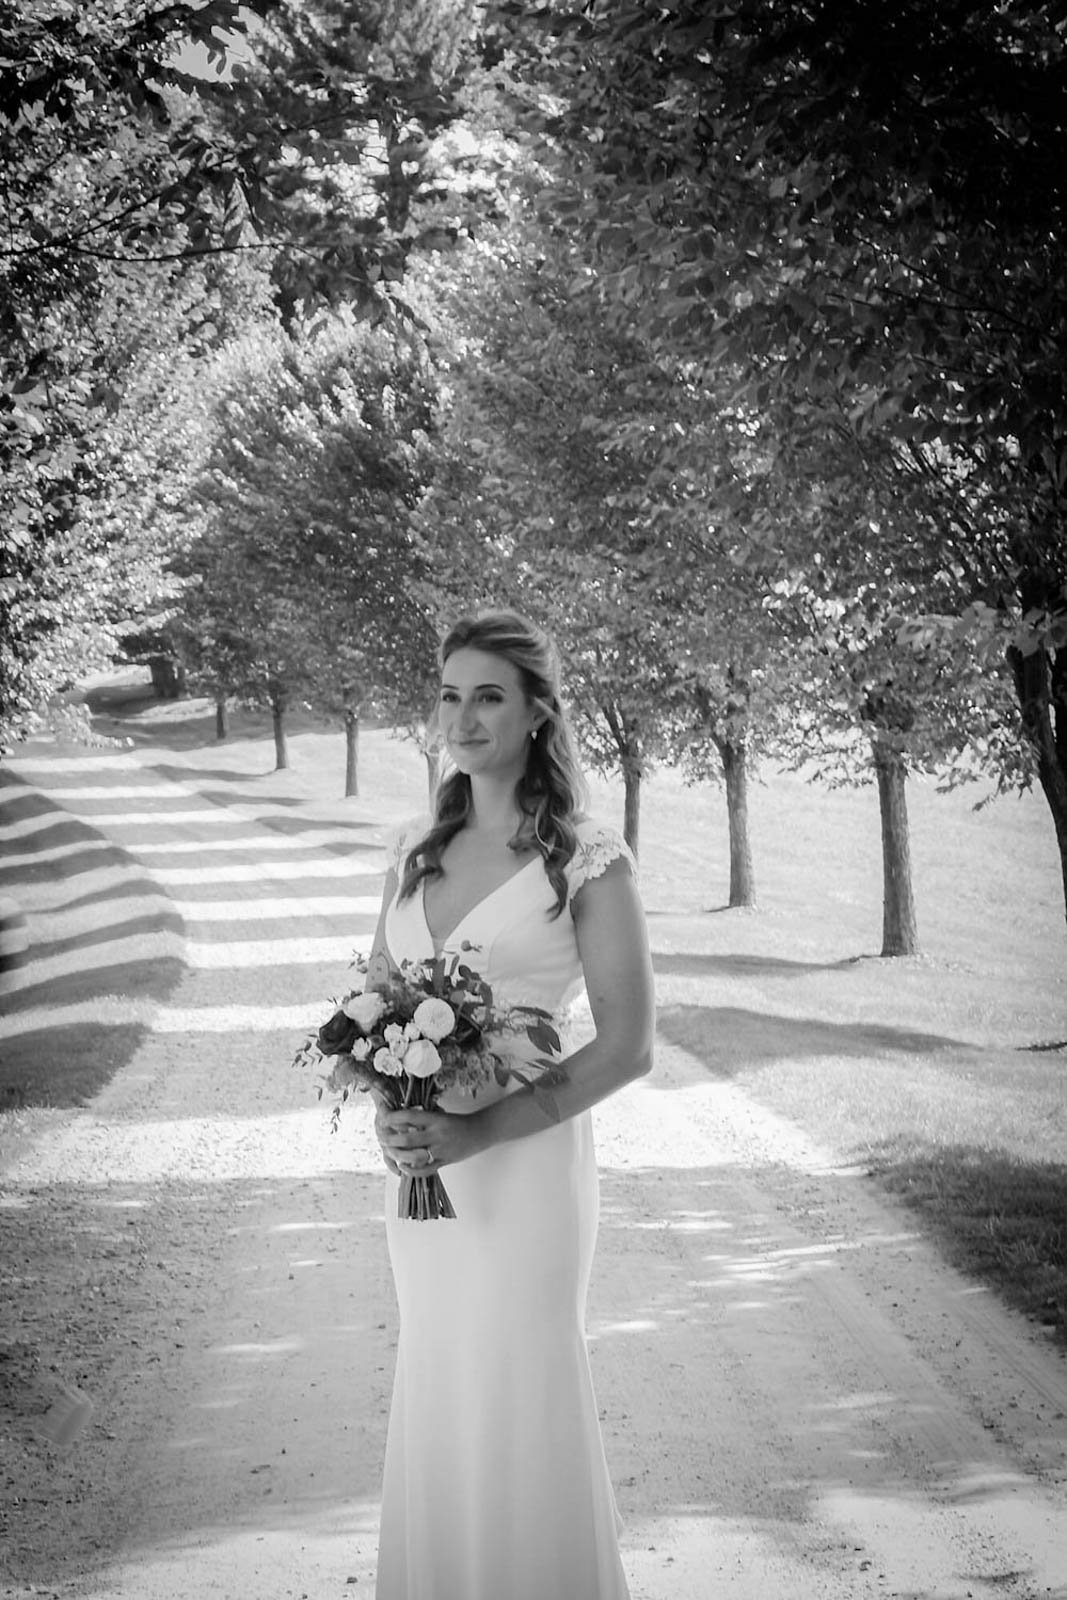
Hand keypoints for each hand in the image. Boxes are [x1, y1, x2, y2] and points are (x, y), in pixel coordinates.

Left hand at [374, 1104, 489, 1176]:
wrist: (479, 1132)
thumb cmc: (457, 1122)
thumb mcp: (440, 1115)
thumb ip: (423, 1118)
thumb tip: (400, 1118)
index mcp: (436, 1119)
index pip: (410, 1116)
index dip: (394, 1117)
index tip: (383, 1118)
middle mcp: (437, 1133)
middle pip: (408, 1138)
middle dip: (391, 1139)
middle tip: (382, 1138)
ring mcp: (440, 1149)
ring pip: (414, 1154)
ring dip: (398, 1155)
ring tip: (389, 1152)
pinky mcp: (444, 1161)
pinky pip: (425, 1169)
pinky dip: (411, 1170)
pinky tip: (403, 1167)